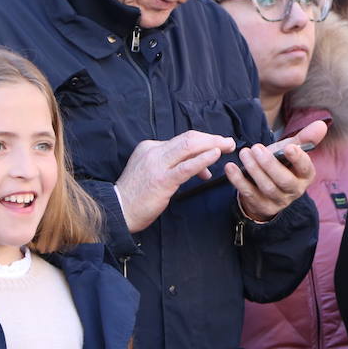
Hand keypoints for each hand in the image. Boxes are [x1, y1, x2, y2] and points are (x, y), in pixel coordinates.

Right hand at [116, 131, 235, 231]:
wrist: (118, 210)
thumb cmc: (137, 196)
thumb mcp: (153, 172)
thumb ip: (173, 166)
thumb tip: (201, 168)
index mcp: (150, 147)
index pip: (181, 140)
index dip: (203, 143)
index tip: (216, 150)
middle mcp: (153, 151)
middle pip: (188, 138)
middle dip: (211, 138)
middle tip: (229, 142)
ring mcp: (157, 164)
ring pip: (189, 146)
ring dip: (212, 144)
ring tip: (228, 147)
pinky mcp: (162, 180)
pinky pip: (186, 166)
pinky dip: (204, 159)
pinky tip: (216, 155)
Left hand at [226, 120, 325, 222]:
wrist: (265, 188)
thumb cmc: (281, 165)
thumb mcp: (291, 151)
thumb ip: (304, 138)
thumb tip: (322, 124)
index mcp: (305, 175)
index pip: (306, 168)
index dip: (298, 159)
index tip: (288, 147)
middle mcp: (294, 190)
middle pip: (284, 180)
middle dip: (270, 164)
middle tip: (256, 148)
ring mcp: (278, 201)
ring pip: (267, 187)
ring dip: (254, 170)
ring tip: (244, 154)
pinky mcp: (262, 206)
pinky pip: (249, 194)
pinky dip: (238, 180)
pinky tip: (230, 167)